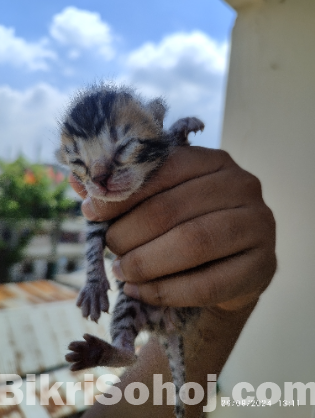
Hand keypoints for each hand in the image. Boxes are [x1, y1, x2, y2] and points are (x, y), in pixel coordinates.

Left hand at [70, 146, 275, 310]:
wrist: (232, 265)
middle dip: (129, 233)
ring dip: (145, 262)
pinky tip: (140, 292)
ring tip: (121, 272)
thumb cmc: (190, 226)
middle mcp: (242, 186)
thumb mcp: (163, 202)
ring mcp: (259, 225)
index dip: (122, 193)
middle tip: (108, 249)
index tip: (90, 213)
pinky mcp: (262, 266)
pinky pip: (208, 283)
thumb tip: (79, 185)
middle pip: (174, 209)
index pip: (164, 169)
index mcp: (215, 161)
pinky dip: (165, 291)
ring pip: (192, 243)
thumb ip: (128, 193)